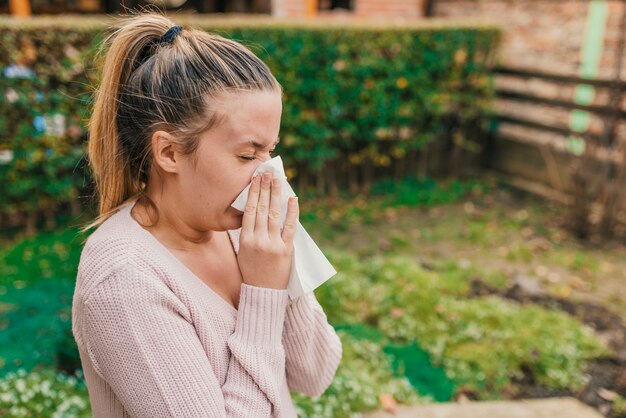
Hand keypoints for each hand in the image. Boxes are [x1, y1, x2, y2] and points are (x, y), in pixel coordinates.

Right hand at [237, 171, 298, 289]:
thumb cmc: (252, 270)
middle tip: (268, 173)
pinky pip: (290, 227)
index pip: (249, 210)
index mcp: (245, 239)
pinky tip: (293, 199)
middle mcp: (258, 240)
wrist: (263, 292)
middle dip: (265, 188)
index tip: (256, 179)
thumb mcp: (243, 250)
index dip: (254, 192)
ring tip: (278, 180)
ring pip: (275, 214)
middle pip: (262, 209)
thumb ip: (249, 232)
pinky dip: (292, 212)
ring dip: (277, 195)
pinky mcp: (286, 250)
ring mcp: (272, 245)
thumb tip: (256, 209)